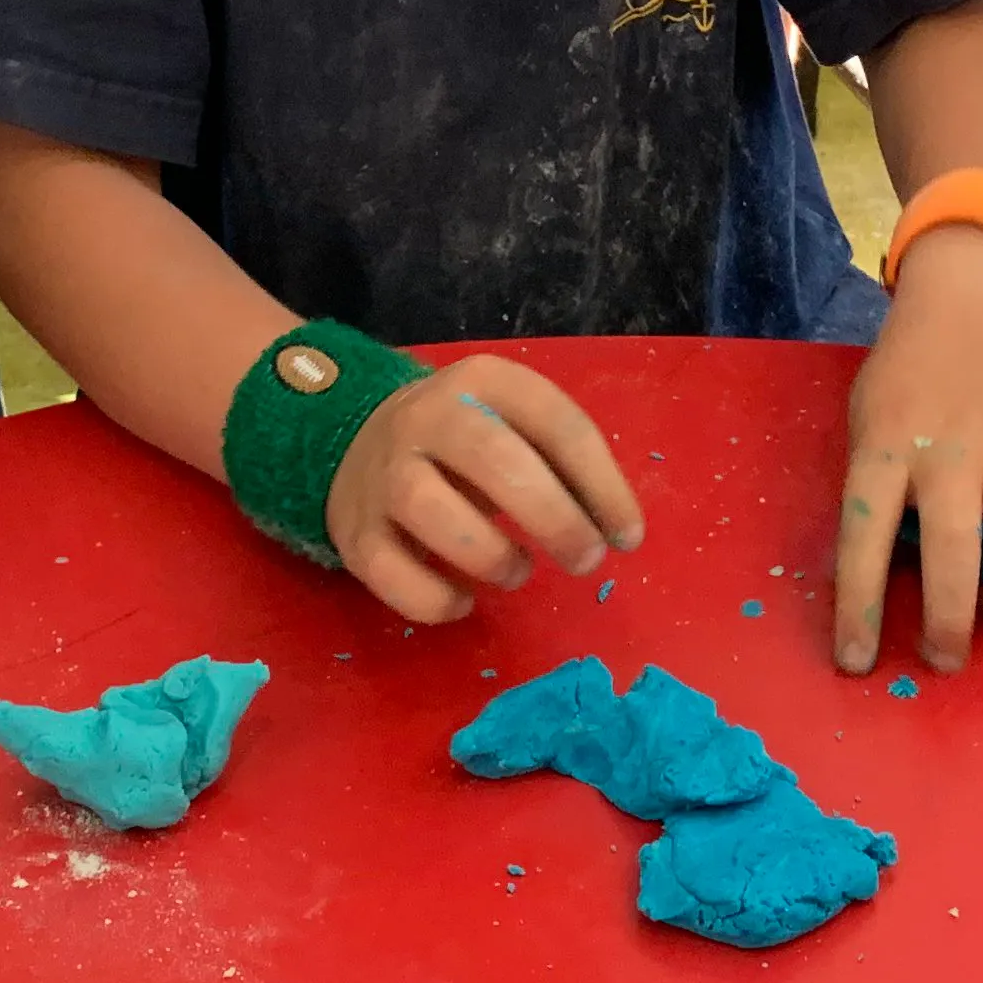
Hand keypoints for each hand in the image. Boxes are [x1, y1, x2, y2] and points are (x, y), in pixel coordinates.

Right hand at [324, 355, 643, 623]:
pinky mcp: (354, 530)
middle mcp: (427, 418)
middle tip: (586, 560)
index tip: (628, 536)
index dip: (602, 484)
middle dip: (555, 519)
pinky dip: (434, 599)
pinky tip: (464, 602)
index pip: (555, 422)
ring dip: (490, 555)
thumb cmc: (467, 442)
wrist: (359, 442)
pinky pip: (389, 571)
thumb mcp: (514, 423)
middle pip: (494, 460)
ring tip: (518, 573)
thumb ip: (562, 461)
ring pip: (429, 508)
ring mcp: (383, 472)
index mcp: (483, 381)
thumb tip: (618, 529)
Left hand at [831, 227, 982, 674]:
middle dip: (949, 623)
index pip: (865, 535)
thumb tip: (896, 572)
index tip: (856, 661)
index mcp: (888, 442)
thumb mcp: (869, 415)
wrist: (979, 297)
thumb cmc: (910, 367)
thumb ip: (878, 486)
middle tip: (944, 657)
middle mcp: (953, 450)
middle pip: (955, 551)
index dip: (859, 607)